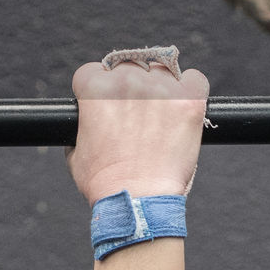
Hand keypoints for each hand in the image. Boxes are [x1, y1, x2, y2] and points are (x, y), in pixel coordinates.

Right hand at [66, 60, 208, 205]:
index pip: (95, 70)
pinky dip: (190, 89)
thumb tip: (90, 120)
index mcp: (95, 88)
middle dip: (129, 88)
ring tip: (159, 116)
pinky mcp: (189, 101)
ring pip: (161, 71)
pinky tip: (183, 106)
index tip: (106, 104)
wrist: (138, 201)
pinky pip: (195, 78)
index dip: (99, 88)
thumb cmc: (105, 182)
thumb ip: (82, 125)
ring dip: (159, 88)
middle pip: (129, 67)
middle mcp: (127, 80)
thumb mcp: (75, 150)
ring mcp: (161, 89)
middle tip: (134, 115)